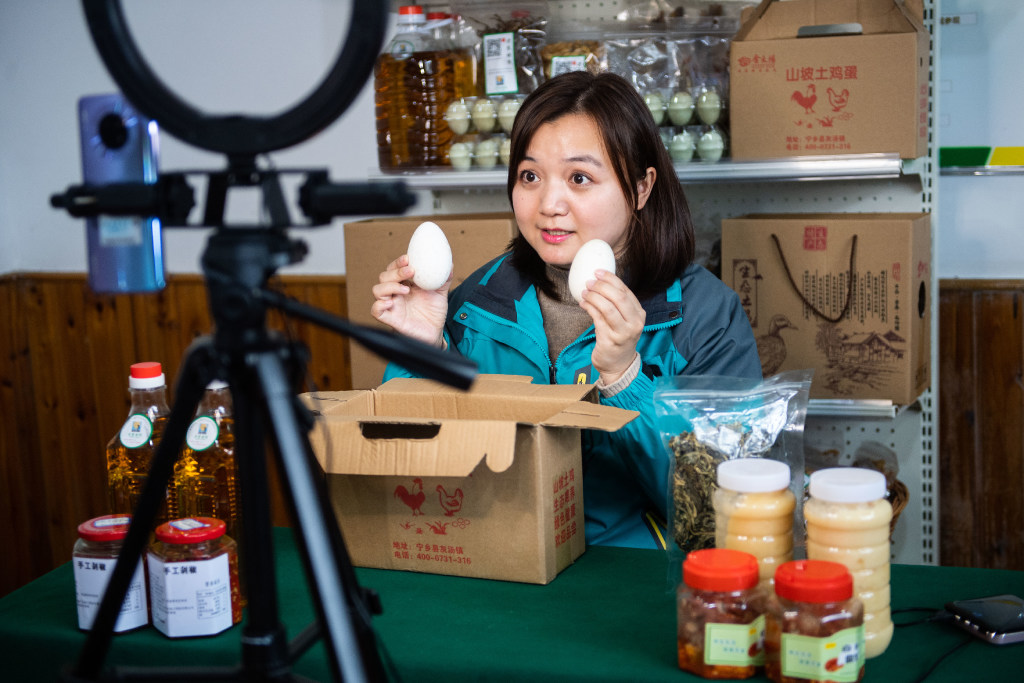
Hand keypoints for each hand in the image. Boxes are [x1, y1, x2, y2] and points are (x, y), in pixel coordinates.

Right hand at [370, 254, 450, 346]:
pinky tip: (391, 302)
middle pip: (384, 276)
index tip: (408, 258)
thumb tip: (450, 265)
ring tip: (406, 289)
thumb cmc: (433, 313)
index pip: (394, 268)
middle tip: (411, 271)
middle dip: (396, 271)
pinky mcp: (390, 319)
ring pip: (377, 291)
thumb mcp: (440, 293)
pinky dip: (379, 304)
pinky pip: (376, 311)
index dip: (398, 262)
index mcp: (405, 284)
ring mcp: (392, 305)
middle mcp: (396, 293)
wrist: (435, 332)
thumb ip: (443, 279)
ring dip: (389, 286)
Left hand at [579, 269, 644, 384]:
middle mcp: (634, 323)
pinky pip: (597, 319)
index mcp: (639, 314)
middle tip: (589, 282)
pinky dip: (589, 308)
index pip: (626, 291)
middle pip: (619, 297)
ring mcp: (623, 333)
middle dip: (602, 286)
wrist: (618, 364)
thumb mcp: (624, 320)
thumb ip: (617, 303)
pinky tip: (583, 303)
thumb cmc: (619, 338)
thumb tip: (600, 281)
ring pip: (608, 308)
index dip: (611, 279)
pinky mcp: (610, 340)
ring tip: (584, 292)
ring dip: (594, 297)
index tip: (598, 272)